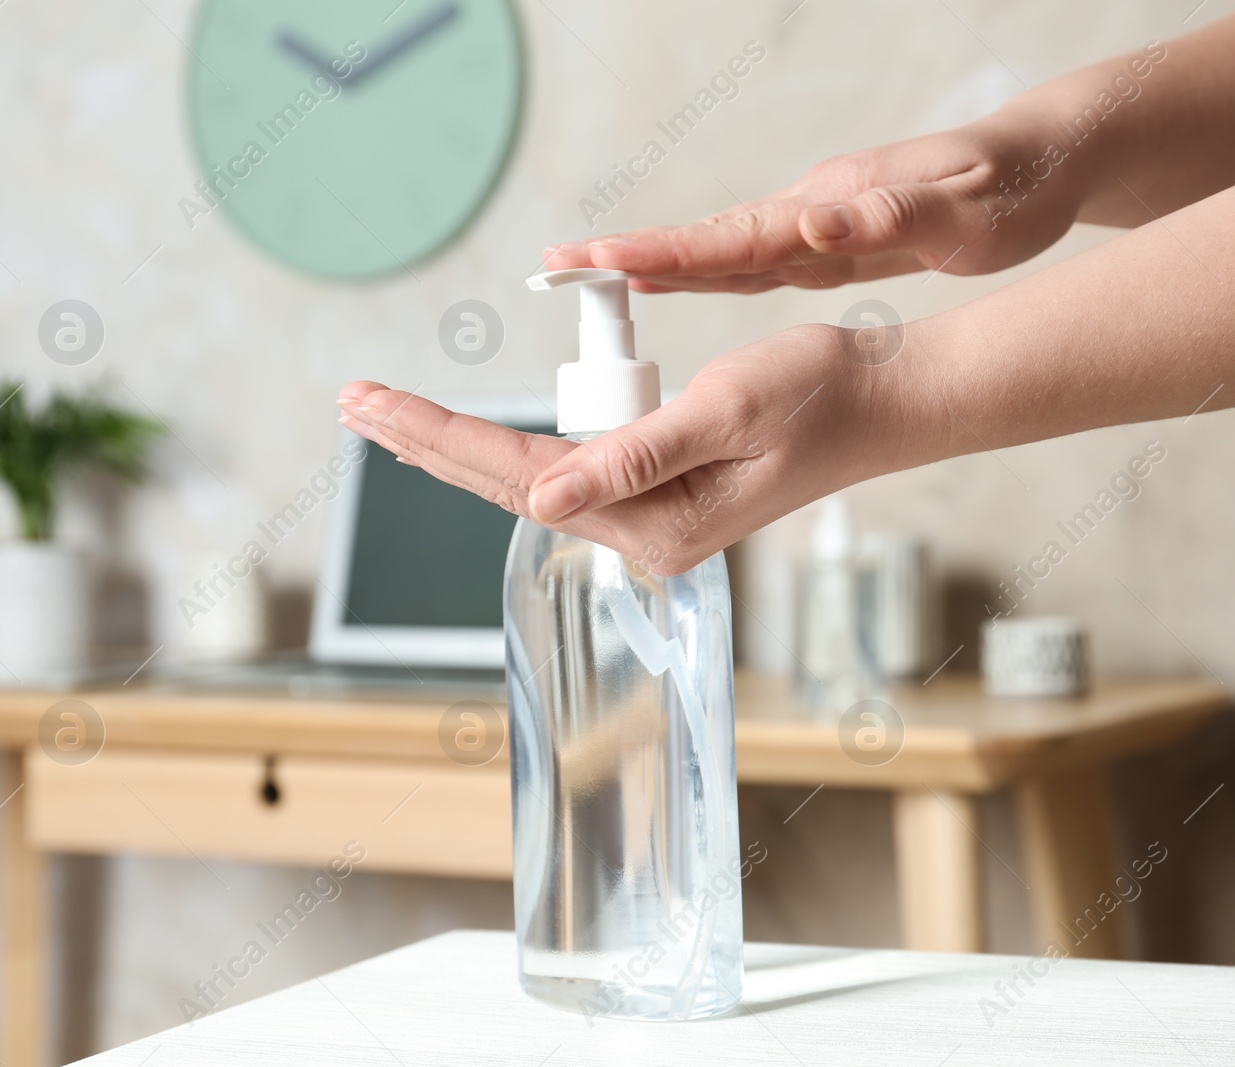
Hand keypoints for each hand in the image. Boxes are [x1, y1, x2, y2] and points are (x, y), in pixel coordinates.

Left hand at [337, 324, 943, 573]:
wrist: (883, 404)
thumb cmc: (819, 396)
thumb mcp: (725, 410)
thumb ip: (632, 456)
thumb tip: (540, 496)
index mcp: (653, 522)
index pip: (518, 475)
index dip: (438, 437)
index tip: (371, 403)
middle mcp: (643, 533)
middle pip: (507, 485)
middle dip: (425, 444)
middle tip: (351, 402)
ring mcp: (650, 519)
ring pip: (528, 481)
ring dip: (456, 448)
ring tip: (388, 418)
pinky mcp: (660, 496)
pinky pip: (564, 473)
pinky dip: (506, 451)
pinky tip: (471, 443)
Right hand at [542, 108, 1091, 293]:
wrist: (1046, 163)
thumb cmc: (1010, 187)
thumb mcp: (958, 212)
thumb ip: (883, 219)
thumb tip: (809, 225)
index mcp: (829, 209)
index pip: (732, 237)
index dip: (663, 253)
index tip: (599, 259)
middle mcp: (809, 214)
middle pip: (707, 241)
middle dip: (631, 254)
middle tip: (558, 261)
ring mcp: (815, 227)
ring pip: (721, 252)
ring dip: (656, 263)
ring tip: (590, 273)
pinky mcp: (829, 243)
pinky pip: (751, 262)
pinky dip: (704, 271)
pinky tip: (673, 279)